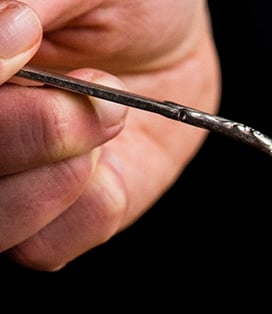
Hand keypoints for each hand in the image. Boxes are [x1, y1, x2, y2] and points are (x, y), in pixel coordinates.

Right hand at [0, 0, 219, 269]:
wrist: (172, 30)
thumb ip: (26, 4)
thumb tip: (3, 34)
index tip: (29, 32)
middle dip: (33, 131)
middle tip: (97, 89)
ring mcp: (10, 179)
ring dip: (60, 176)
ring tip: (111, 118)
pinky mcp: (60, 218)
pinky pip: (44, 248)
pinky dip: (88, 210)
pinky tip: (112, 167)